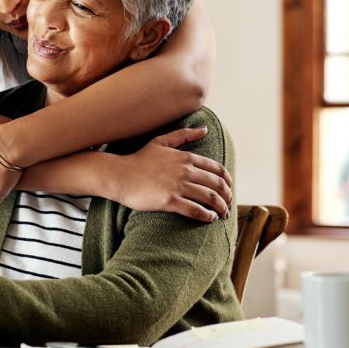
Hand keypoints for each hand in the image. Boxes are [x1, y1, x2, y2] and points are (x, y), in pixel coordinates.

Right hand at [109, 127, 232, 221]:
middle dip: (227, 197)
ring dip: (221, 208)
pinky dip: (207, 215)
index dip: (227, 181)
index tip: (228, 189)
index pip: (217, 169)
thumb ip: (184, 135)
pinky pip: (195, 210)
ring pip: (210, 198)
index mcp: (186, 157)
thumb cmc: (139, 159)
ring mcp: (178, 186)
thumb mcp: (161, 142)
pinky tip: (209, 218)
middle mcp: (185, 171)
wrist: (119, 175)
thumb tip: (205, 129)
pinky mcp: (169, 201)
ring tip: (222, 214)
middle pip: (217, 185)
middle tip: (228, 205)